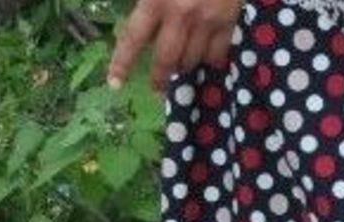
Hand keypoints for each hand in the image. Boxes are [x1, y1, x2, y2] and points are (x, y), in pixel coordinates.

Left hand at [107, 0, 242, 92]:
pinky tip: (206, 57)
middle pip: (165, 59)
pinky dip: (209, 59)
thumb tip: (138, 21)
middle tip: (156, 86)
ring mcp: (206, 19)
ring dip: (183, 66)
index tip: (114, 83)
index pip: (133, 38)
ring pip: (191, 59)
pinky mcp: (229, 19)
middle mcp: (179, 14)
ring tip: (180, 66)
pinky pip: (217, 53)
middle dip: (159, 78)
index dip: (122, 63)